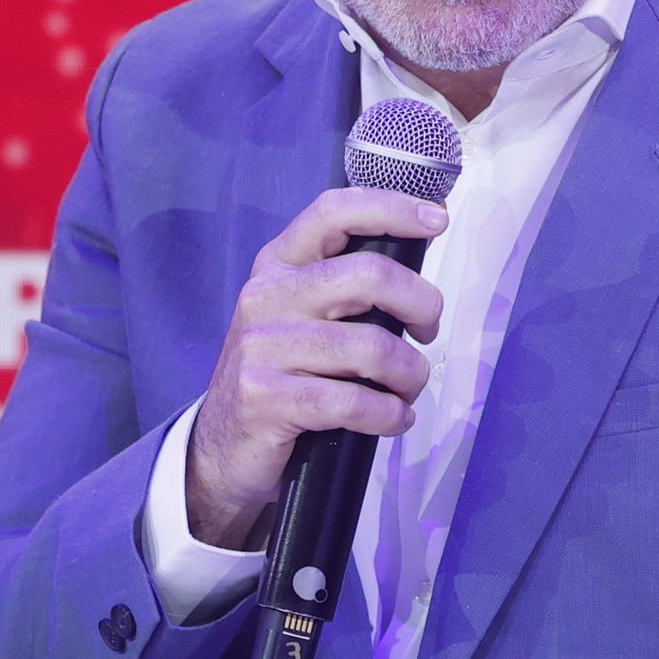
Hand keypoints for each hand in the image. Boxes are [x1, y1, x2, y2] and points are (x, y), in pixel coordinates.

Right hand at [185, 186, 450, 548]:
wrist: (220, 451)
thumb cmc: (279, 379)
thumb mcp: (298, 319)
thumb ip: (342, 291)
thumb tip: (417, 282)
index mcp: (277, 265)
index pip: (334, 212)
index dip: (392, 207)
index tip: (437, 219)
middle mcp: (266, 296)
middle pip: (370, 275)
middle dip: (422, 304)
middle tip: (428, 333)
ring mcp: (262, 348)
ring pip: (372, 347)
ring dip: (410, 375)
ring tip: (408, 390)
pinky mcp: (265, 398)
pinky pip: (354, 401)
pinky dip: (389, 415)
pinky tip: (393, 420)